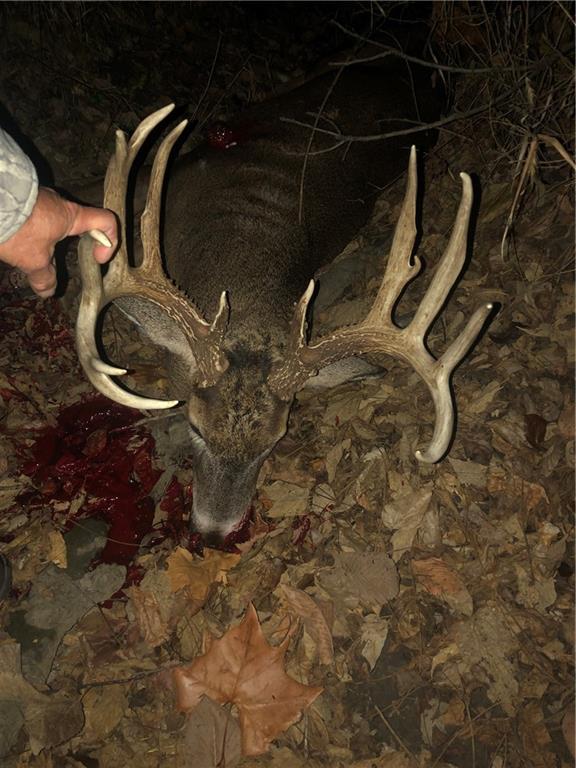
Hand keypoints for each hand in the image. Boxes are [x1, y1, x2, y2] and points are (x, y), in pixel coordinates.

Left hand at [0, 187, 117, 297]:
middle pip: (80, 225)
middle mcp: (60, 203)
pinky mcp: (24, 198)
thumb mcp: (33, 259)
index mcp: (72, 216)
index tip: (97, 260)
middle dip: (74, 246)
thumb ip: (44, 276)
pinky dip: (33, 231)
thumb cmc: (17, 227)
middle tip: (59, 261)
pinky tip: (19, 241)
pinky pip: (37, 216)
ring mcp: (41, 198)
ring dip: (49, 239)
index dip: (109, 243)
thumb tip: (48, 291)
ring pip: (55, 222)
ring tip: (31, 252)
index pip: (107, 222)